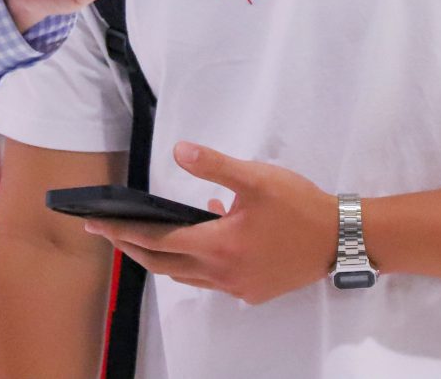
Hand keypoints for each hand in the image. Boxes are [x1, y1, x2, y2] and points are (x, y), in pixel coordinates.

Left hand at [81, 142, 337, 305]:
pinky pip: (211, 279)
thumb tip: (179, 151)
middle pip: (164, 265)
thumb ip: (215, 165)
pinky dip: (194, 261)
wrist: (343, 239)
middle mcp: (222, 274)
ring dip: (161, 258)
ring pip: (186, 276)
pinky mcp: (253, 291)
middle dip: (132, 248)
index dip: (124, 232)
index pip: (159, 241)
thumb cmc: (300, 206)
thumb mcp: (256, 177)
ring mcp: (238, 287)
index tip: (97, 225)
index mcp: (218, 247)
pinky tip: (202, 234)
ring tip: (141, 237)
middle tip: (106, 233)